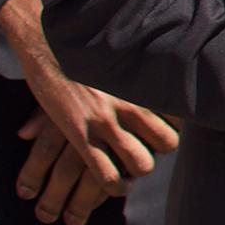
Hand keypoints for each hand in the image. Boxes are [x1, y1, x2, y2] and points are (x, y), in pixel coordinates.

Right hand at [0, 0, 175, 224]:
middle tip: (142, 151)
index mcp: (146, 84)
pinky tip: (111, 184)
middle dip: (158, 151)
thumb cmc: (85, 48)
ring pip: (142, 163)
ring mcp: (107, 120)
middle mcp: (133, 103)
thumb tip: (169, 77)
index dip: (171, 128)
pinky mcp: (80, 133)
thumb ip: (141, 75)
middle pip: (167, 143)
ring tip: (126, 168)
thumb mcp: (120, 59)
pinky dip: (112, 185)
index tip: (159, 131)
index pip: (179, 118)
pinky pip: (107, 174)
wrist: (46, 39)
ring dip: (135, 171)